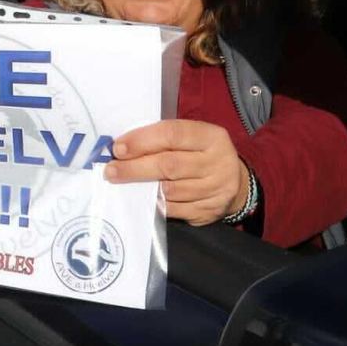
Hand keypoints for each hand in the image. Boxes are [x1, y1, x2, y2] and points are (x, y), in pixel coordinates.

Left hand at [103, 119, 248, 224]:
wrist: (235, 183)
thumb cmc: (201, 155)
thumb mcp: (191, 139)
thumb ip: (163, 140)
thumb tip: (123, 148)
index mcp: (211, 136)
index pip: (172, 134)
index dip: (142, 141)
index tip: (118, 148)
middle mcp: (218, 162)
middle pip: (169, 165)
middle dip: (135, 168)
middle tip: (111, 171)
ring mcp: (216, 189)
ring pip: (171, 190)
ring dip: (142, 188)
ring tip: (123, 184)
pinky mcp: (210, 211)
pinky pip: (175, 209)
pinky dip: (156, 204)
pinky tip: (143, 199)